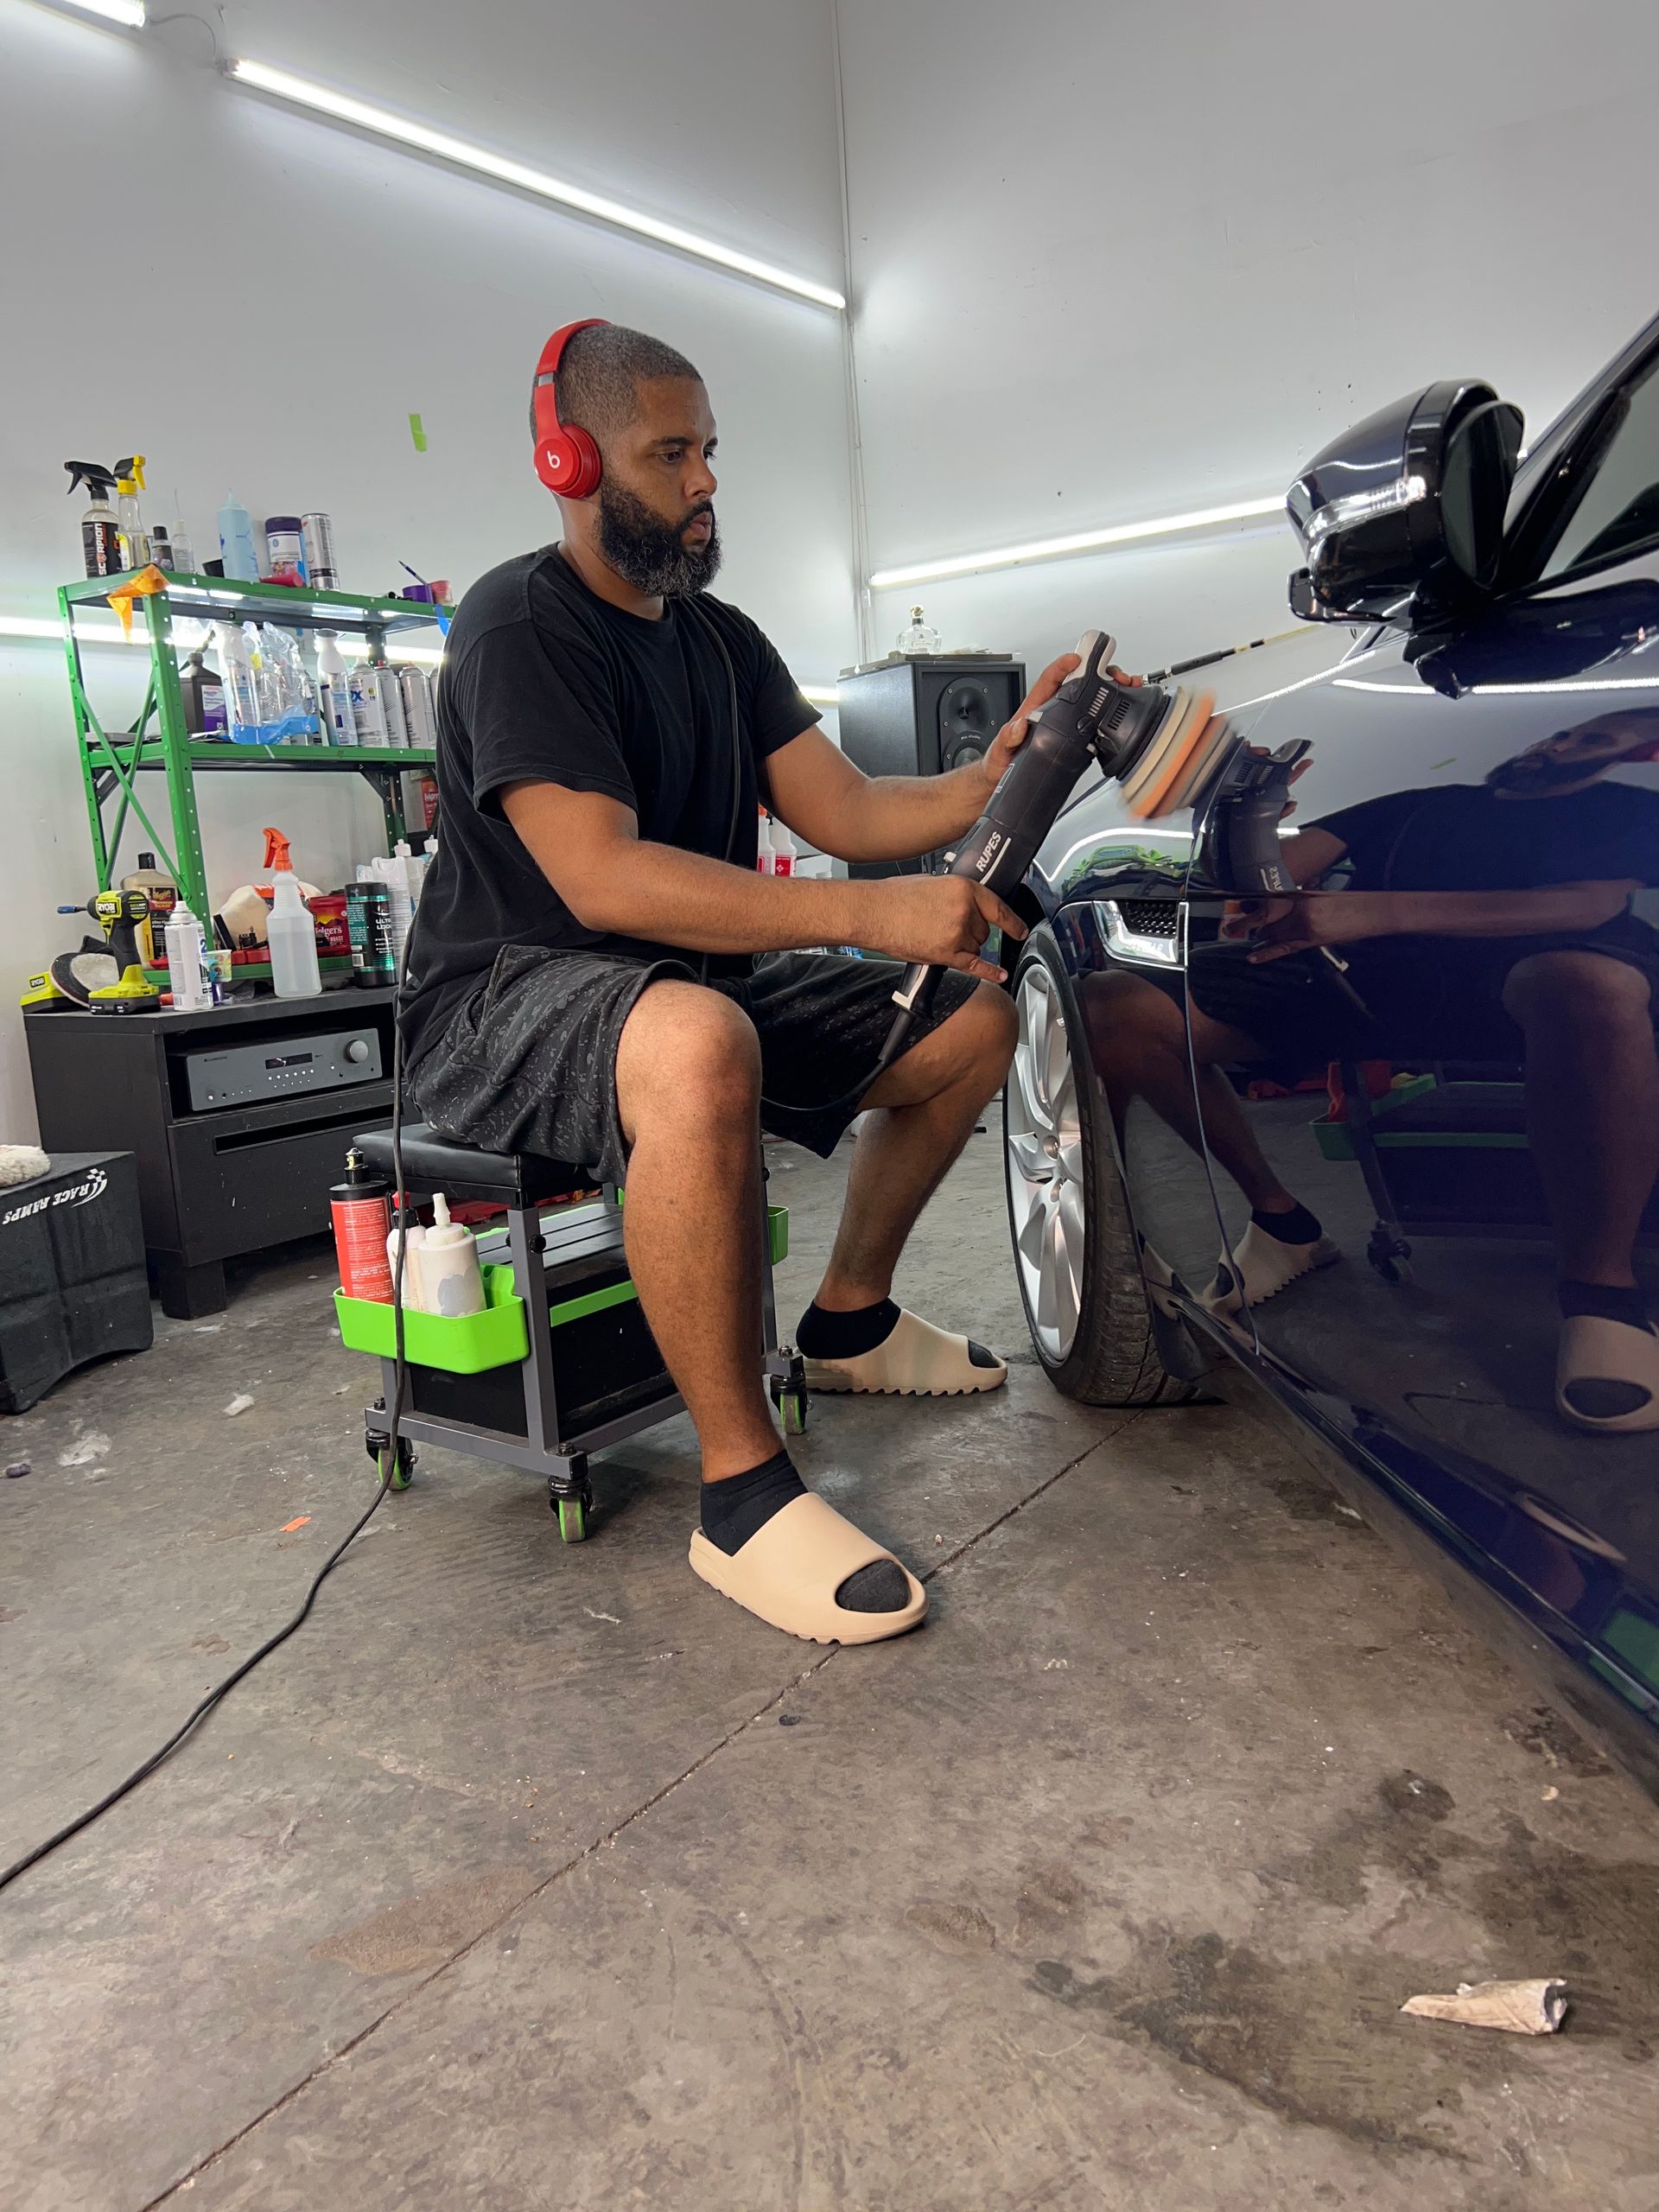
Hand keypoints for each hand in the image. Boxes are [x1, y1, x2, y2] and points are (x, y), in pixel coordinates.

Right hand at [859, 874, 1029, 982]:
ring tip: (936, 935)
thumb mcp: (933, 882)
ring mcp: (956, 934)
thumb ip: (956, 894)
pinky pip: (974, 966)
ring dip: (964, 945)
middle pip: (984, 931)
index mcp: (963, 888)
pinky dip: (989, 972)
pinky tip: (1000, 974)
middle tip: (944, 925)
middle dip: (971, 931)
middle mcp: (964, 911)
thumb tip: (966, 905)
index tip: (1021, 929)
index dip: (1013, 921)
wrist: (873, 912)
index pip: (998, 907)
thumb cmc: (894, 896)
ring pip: (976, 947)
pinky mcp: (945, 954)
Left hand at [976, 651, 1141, 796]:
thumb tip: (1018, 726)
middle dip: (1098, 672)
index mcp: (1034, 708)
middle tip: (1114, 674)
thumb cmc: (1002, 760)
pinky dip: (1109, 710)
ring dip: (1108, 687)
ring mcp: (1063, 720)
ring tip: (1124, 685)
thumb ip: (1008, 737)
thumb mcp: (1000, 749)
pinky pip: (1092, 716)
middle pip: (1077, 681)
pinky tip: (1120, 708)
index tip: (1077, 659)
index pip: (1049, 679)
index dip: (1063, 666)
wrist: (1004, 777)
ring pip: (1088, 696)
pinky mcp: (1072, 733)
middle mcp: (1050, 709)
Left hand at [1221, 891, 1401, 960]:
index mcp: (1302, 894)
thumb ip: (1301, 899)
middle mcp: (1300, 908)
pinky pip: (1284, 948)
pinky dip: (1267, 953)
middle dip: (1253, 924)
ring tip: (1249, 940)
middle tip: (1235, 927)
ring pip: (1273, 934)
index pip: (1269, 900)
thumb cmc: (1350, 902)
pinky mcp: (1312, 940)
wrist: (1372, 911)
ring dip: (1261, 938)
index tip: (1238, 906)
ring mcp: (1305, 925)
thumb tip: (1283, 904)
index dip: (1252, 906)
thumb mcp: (1321, 895)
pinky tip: (1252, 957)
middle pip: (1267, 919)